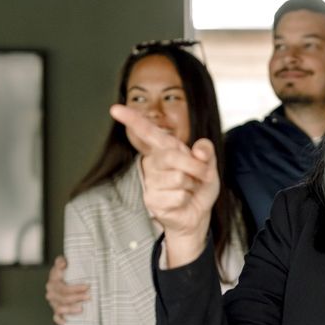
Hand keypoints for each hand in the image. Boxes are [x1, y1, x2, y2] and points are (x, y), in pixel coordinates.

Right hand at [45, 255, 90, 324]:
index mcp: (53, 281)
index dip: (75, 288)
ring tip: (82, 309)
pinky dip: (62, 321)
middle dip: (77, 298)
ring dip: (71, 310)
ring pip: (60, 309)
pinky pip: (56, 318)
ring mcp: (53, 303)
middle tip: (89, 297)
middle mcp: (51, 293)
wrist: (64, 279)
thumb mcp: (63, 264)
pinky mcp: (56, 311)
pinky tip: (69, 322)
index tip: (87, 286)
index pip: (63, 287)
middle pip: (63, 298)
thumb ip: (61, 261)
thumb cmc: (67, 271)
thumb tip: (63, 263)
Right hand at [110, 104, 218, 265]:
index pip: (147, 132)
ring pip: (177, 178)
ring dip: (191, 185)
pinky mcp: (152, 200)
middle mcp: (154, 163)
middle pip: (170, 156)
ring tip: (188, 189)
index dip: (133, 120)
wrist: (198, 214)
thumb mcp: (209, 165)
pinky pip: (176, 196)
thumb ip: (207, 151)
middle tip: (203, 175)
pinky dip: (186, 199)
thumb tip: (198, 149)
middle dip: (194, 166)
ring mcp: (150, 182)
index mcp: (165, 149)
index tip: (116, 109)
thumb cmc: (199, 187)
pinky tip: (182, 201)